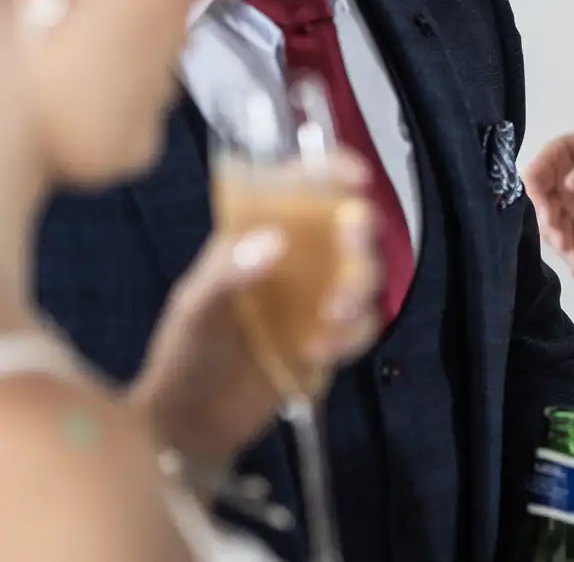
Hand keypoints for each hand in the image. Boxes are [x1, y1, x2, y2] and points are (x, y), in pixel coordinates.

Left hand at [131, 153, 377, 472]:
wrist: (190, 426)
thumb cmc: (183, 356)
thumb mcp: (194, 309)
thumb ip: (227, 272)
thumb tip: (272, 242)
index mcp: (255, 238)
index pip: (297, 188)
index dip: (330, 172)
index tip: (356, 176)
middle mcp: (293, 263)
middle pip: (347, 229)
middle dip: (359, 234)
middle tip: (353, 243)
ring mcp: (314, 301)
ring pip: (364, 276)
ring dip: (360, 288)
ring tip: (333, 313)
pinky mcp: (330, 339)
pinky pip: (363, 326)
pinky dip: (354, 335)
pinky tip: (321, 351)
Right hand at [525, 105, 573, 278]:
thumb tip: (571, 185)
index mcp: (557, 158)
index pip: (535, 178)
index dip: (536, 198)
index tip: (549, 214)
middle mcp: (558, 184)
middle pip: (544, 210)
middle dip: (551, 229)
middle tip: (564, 244)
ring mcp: (572, 205)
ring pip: (559, 230)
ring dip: (563, 247)